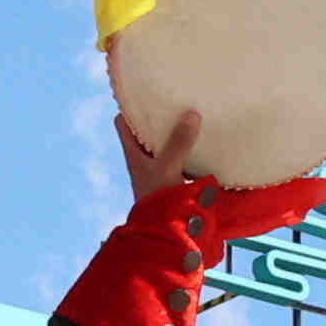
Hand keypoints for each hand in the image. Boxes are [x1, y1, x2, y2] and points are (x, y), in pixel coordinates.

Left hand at [115, 75, 208, 200]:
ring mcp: (157, 170)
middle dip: (156, 117)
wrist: (164, 234)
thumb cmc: (157, 200)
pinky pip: (179, 159)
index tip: (144, 91)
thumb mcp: (168, 167)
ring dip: (174, 134)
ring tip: (190, 114)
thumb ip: (179, 142)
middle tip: (174, 98)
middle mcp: (143, 159)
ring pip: (162, 144)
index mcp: (133, 153)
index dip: (129, 106)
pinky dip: (188, 151)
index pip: (122, 122)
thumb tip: (192, 114)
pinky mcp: (172, 181)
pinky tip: (204, 143)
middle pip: (144, 130)